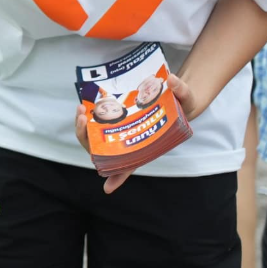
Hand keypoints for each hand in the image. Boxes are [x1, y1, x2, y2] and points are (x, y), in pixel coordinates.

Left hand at [75, 73, 192, 193]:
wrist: (173, 98)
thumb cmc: (179, 107)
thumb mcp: (185, 99)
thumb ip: (182, 91)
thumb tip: (172, 80)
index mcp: (144, 147)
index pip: (130, 167)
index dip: (118, 177)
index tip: (107, 187)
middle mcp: (128, 143)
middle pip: (102, 151)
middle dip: (88, 138)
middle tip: (84, 119)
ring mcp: (118, 132)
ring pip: (94, 138)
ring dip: (83, 127)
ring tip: (81, 109)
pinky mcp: (113, 120)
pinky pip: (95, 124)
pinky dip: (87, 117)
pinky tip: (85, 106)